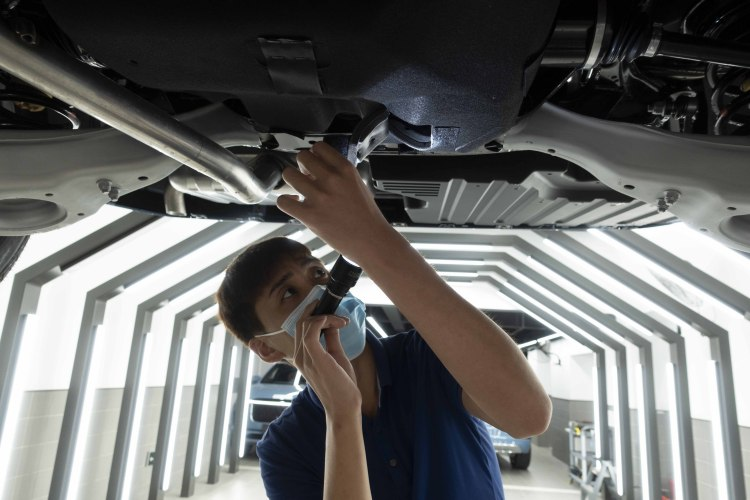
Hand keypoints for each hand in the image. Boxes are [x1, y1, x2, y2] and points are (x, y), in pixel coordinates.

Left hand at [276, 142, 393, 263]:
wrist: (371, 241)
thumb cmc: (367, 216)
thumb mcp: (358, 184)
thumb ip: (339, 173)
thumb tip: (318, 168)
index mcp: (345, 170)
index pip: (319, 147)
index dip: (314, 154)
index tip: (314, 162)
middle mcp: (331, 180)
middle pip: (302, 157)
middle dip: (301, 165)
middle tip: (306, 176)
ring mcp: (319, 197)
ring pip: (289, 174)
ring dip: (292, 180)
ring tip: (299, 189)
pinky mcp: (309, 215)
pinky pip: (283, 200)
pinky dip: (285, 201)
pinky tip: (294, 204)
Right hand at [292, 300, 361, 421]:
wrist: (344, 407)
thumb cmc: (342, 386)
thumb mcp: (336, 356)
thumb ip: (331, 340)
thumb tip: (332, 324)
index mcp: (302, 356)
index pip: (301, 328)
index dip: (316, 316)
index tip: (335, 318)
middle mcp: (299, 356)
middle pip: (301, 323)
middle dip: (320, 313)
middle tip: (339, 316)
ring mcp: (304, 357)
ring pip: (306, 323)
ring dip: (327, 317)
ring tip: (342, 321)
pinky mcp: (313, 357)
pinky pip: (311, 330)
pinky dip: (324, 321)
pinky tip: (337, 322)